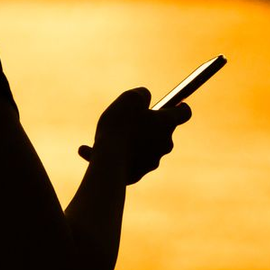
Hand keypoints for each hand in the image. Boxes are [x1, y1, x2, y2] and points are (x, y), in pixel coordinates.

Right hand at [77, 88, 192, 183]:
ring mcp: (153, 161)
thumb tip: (145, 98)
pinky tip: (86, 151)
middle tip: (128, 120)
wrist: (110, 161)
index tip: (175, 104)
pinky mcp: (138, 174)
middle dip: (146, 125)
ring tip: (101, 138)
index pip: (184, 113)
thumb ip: (141, 94)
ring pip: (140, 146)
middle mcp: (165, 144)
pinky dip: (110, 154)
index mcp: (167, 124)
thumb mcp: (130, 99)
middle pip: (161, 131)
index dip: (180, 106)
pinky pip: (125, 160)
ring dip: (124, 140)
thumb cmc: (121, 126)